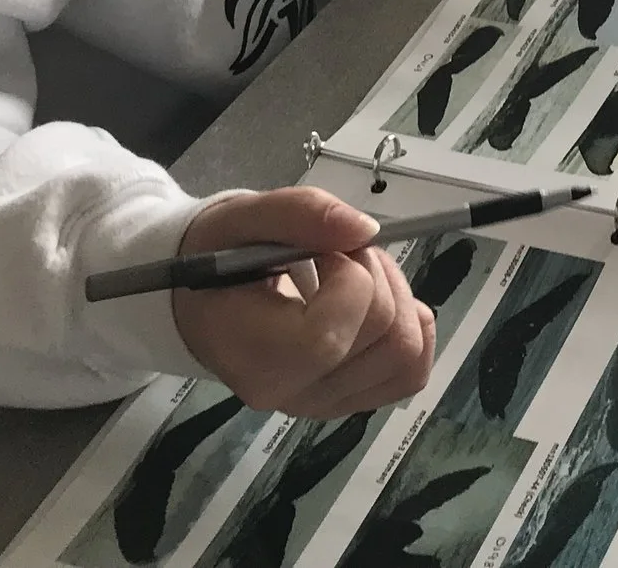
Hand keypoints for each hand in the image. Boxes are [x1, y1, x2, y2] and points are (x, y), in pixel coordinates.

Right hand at [171, 187, 433, 417]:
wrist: (205, 301)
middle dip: (376, 274)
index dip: (348, 277)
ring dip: (398, 297)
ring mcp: (325, 404)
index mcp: (255, 358)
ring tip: (355, 276)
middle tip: (338, 254)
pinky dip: (411, 328)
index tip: (321, 251)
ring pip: (408, 354)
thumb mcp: (244, 218)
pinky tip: (378, 303)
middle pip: (383, 338)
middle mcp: (293, 394)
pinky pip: (411, 372)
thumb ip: (301, 214)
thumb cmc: (221, 258)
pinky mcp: (350, 400)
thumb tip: (364, 229)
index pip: (331, 335)